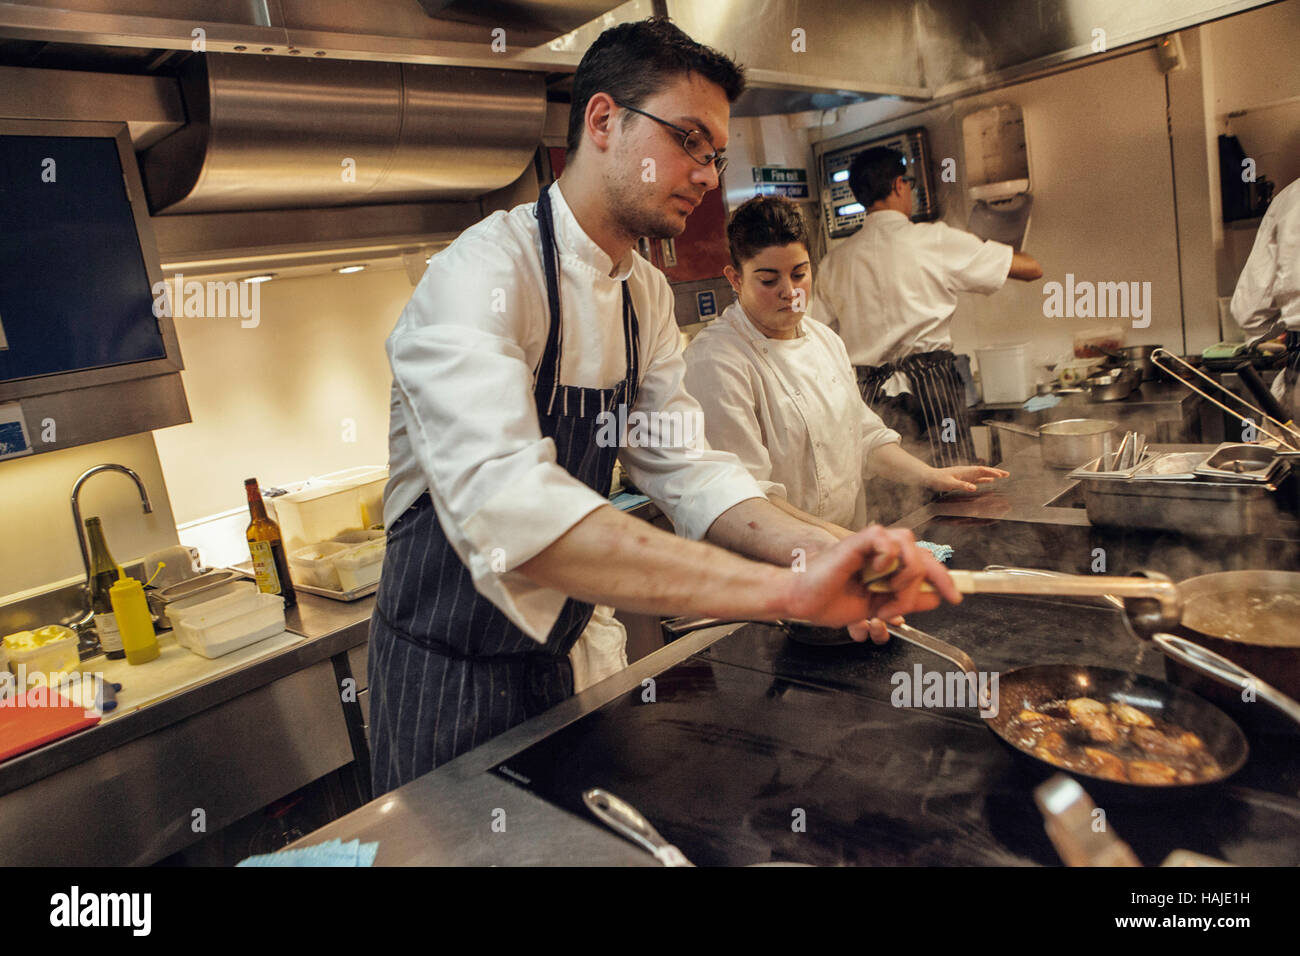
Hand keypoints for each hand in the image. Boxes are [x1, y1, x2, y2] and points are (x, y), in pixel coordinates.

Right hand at [780, 525, 960, 641]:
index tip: (956, 597)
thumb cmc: (831, 601)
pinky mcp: (856, 542)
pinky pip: (886, 538)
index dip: (944, 578)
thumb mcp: (878, 608)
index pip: (925, 563)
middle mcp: (882, 553)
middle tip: (936, 598)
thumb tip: (934, 598)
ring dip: (907, 576)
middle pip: (924, 554)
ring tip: (888, 594)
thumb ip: (905, 601)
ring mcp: (870, 546)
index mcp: (888, 566)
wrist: (803, 602)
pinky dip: (889, 557)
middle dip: (934, 578)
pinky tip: (877, 572)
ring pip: (910, 546)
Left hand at [925, 465, 1008, 492]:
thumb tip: (974, 488)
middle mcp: (967, 471)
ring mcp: (965, 474)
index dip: (991, 473)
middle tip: (1007, 474)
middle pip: (984, 471)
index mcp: (965, 471)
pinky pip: (977, 478)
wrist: (929, 477)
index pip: (981, 471)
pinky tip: (989, 481)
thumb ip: (962, 485)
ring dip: (992, 475)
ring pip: (982, 474)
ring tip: (1002, 476)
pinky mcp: (963, 478)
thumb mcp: (949, 484)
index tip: (1001, 475)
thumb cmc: (938, 480)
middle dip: (995, 472)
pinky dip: (984, 479)